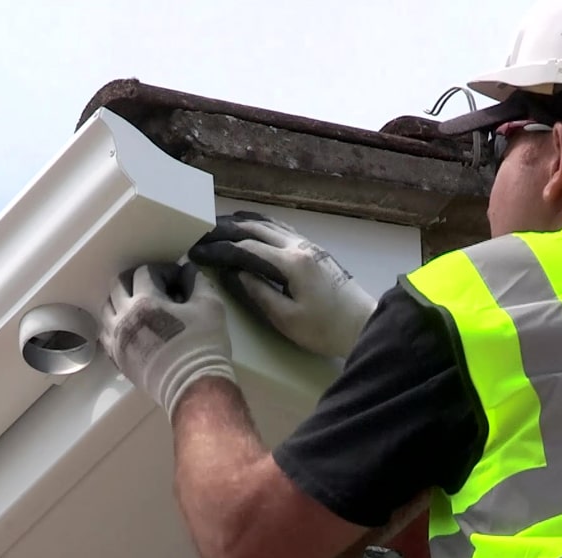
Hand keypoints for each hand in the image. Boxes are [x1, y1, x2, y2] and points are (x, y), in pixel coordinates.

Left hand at [99, 262, 236, 420]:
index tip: (177, 279)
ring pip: (107, 308)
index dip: (162, 271)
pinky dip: (115, 325)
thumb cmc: (202, 344)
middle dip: (136, 280)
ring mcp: (116, 338)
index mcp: (144, 300)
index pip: (145, 272)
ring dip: (121, 301)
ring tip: (140, 306)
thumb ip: (197, 281)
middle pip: (118, 285)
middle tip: (155, 287)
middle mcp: (123, 316)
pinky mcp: (117, 357)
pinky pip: (105, 334)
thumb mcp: (210, 306)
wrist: (193, 386)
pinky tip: (130, 327)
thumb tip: (188, 270)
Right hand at [187, 211, 376, 358]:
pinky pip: (282, 229)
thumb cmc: (325, 329)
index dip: (218, 248)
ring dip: (243, 223)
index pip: (246, 248)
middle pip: (256, 229)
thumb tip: (237, 273)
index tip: (196, 251)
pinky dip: (262, 226)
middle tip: (201, 232)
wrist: (365, 325)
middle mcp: (299, 246)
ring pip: (270, 224)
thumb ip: (259, 293)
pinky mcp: (315, 250)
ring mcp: (309, 245)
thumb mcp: (287, 319)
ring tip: (220, 224)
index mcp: (291, 263)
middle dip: (225, 229)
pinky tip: (253, 228)